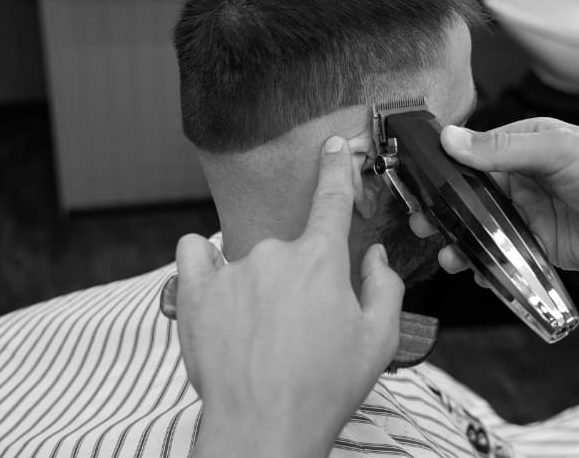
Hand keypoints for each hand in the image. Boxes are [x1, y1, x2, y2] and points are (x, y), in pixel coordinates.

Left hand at [176, 136, 404, 457]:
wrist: (263, 429)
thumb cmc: (324, 389)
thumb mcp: (379, 341)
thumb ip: (384, 287)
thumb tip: (375, 255)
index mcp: (323, 260)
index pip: (333, 198)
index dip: (336, 169)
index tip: (333, 148)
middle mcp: (276, 254)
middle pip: (292, 249)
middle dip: (301, 281)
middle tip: (302, 329)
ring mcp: (232, 270)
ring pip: (250, 261)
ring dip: (259, 286)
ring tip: (260, 337)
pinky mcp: (195, 291)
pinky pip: (194, 253)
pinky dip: (204, 264)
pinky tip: (215, 290)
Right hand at [414, 118, 578, 275]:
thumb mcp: (558, 151)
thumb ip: (503, 148)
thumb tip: (453, 139)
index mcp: (527, 143)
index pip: (474, 151)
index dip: (446, 168)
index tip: (421, 181)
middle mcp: (524, 176)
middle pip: (471, 192)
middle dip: (444, 209)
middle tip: (422, 221)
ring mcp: (528, 211)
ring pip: (481, 226)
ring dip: (460, 240)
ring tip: (447, 254)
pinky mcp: (536, 243)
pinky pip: (500, 252)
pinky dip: (484, 263)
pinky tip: (474, 270)